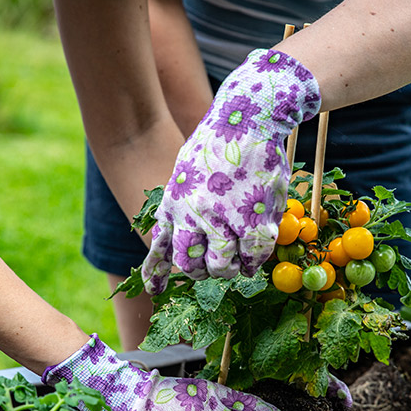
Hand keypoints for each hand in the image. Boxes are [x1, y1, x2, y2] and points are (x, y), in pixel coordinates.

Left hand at [142, 49, 321, 294]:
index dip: (156, 276)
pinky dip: (255, 260)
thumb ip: (179, 204)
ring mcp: (222, 220)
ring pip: (222, 268)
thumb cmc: (217, 143)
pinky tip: (256, 254)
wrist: (247, 118)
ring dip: (231, 269)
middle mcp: (192, 216)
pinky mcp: (252, 220)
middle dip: (202, 273)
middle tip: (215, 265)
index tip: (155, 292)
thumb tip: (174, 232)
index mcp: (174, 205)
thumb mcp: (184, 172)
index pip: (161, 249)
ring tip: (238, 260)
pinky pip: (253, 256)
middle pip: (190, 267)